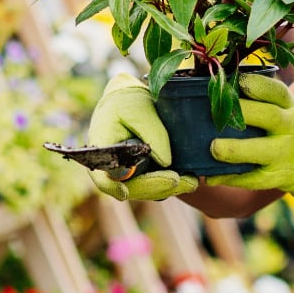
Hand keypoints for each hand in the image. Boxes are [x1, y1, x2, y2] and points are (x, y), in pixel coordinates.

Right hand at [86, 74, 197, 201]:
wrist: (132, 100)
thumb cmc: (129, 101)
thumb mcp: (139, 109)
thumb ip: (152, 133)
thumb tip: (166, 163)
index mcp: (102, 151)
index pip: (102, 177)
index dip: (112, 187)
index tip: (125, 192)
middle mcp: (112, 168)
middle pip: (131, 188)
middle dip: (156, 187)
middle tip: (181, 182)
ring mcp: (128, 174)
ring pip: (147, 190)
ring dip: (168, 189)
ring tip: (191, 182)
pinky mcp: (143, 174)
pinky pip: (155, 185)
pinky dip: (171, 184)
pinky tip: (189, 178)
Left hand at [208, 73, 293, 219]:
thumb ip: (268, 100)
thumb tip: (227, 84)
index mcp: (293, 108)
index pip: (278, 92)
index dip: (258, 85)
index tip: (238, 81)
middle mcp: (293, 128)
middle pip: (271, 117)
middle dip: (245, 113)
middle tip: (219, 113)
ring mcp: (287, 154)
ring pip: (263, 151)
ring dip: (237, 150)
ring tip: (214, 148)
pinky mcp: (281, 176)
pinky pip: (255, 179)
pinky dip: (232, 179)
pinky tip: (211, 177)